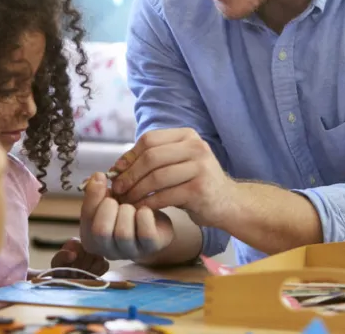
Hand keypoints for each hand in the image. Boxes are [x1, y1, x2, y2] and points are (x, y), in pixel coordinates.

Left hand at [48, 237, 108, 277]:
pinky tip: (89, 277)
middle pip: (91, 254)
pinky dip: (97, 273)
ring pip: (99, 259)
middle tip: (75, 275)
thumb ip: (61, 257)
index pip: (81, 248)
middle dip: (83, 268)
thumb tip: (73, 254)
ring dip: (90, 271)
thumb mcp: (56, 264)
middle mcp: (87, 245)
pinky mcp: (103, 263)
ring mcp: (96, 253)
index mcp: (74, 243)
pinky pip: (105, 265)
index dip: (77, 261)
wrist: (66, 282)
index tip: (71, 269)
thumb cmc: (60, 271)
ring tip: (81, 277)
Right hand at [79, 173, 173, 260]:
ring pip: (123, 233)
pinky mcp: (150, 247)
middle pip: (101, 231)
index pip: (86, 220)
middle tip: (116, 199)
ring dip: (127, 211)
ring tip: (132, 206)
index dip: (93, 196)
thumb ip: (97, 190)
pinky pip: (146, 234)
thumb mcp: (107, 199)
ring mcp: (130, 252)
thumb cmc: (125, 211)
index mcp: (92, 240)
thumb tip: (97, 177)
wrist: (153, 222)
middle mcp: (108, 251)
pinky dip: (145, 216)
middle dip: (108, 207)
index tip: (101, 178)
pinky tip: (145, 210)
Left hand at [109, 128, 233, 226]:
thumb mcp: (177, 163)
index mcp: (187, 135)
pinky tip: (140, 209)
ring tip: (126, 201)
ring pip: (156, 177)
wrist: (228, 202)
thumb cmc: (195, 183)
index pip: (149, 140)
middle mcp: (196, 147)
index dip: (129, 156)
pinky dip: (148, 203)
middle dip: (129, 175)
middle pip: (151, 157)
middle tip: (117, 189)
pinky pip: (164, 196)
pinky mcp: (199, 189)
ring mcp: (200, 167)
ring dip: (136, 191)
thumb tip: (117, 167)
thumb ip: (153, 160)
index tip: (116, 172)